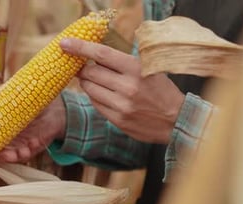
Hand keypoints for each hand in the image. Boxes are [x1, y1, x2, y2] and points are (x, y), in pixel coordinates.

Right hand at [0, 96, 65, 164]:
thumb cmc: (25, 102)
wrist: (51, 105)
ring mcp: (19, 145)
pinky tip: (20, 152)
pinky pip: (26, 153)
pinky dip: (22, 154)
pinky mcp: (33, 147)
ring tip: (2, 155)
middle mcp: (6, 141)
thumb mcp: (5, 99)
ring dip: (5, 157)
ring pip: (9, 156)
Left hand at [60, 38, 184, 143]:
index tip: (65, 44)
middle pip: (91, 73)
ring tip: (97, 81)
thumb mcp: (148, 68)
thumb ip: (123, 62)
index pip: (102, 55)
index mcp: (136, 69)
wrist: (176, 120)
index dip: (81, 48)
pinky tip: (105, 95)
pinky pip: (96, 104)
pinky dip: (96, 97)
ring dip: (88, 83)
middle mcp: (127, 87)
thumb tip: (96, 54)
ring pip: (90, 89)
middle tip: (83, 67)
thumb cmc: (161, 90)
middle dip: (83, 69)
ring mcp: (121, 106)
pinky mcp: (118, 120)